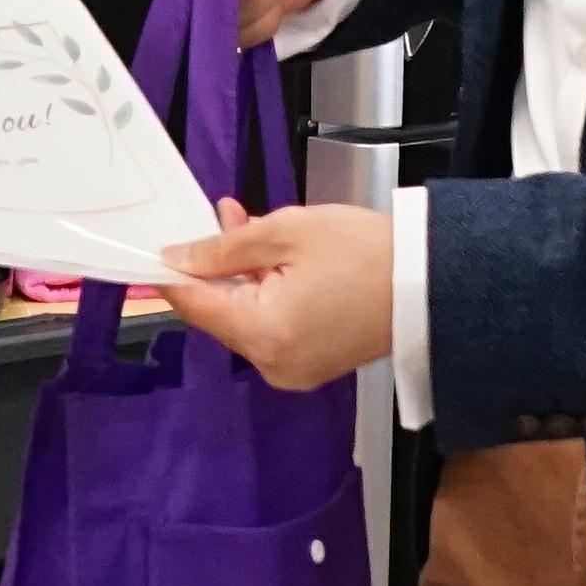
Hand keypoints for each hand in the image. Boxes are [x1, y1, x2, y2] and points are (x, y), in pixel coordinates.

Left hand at [157, 200, 393, 390]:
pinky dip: (266, 294)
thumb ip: (225, 247)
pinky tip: (273, 258)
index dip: (170, 274)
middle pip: (220, 312)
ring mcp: (294, 369)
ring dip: (242, 274)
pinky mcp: (312, 364)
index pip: (194, 305)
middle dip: (215, 265)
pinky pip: (272, 327)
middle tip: (220, 216)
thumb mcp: (286, 233)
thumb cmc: (366, 253)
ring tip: (248, 224)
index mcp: (264, 334)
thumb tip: (179, 258)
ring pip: (246, 317)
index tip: (151, 249)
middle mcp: (273, 364)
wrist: (434, 282)